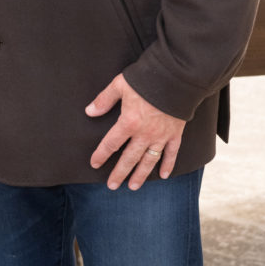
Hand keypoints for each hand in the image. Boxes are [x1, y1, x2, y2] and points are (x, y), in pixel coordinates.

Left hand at [86, 73, 184, 189]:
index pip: (111, 143)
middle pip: (129, 158)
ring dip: (140, 175)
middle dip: (119, 173)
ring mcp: (160, 136)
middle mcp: (144, 134)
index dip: (101, 154)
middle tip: (112, 185)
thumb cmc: (145, 79)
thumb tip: (89, 111)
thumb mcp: (119, 85)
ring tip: (133, 187)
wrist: (174, 78)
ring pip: (149, 161)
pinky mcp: (175, 134)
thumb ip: (104, 100)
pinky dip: (167, 165)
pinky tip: (163, 175)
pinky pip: (171, 154)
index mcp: (128, 122)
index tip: (94, 164)